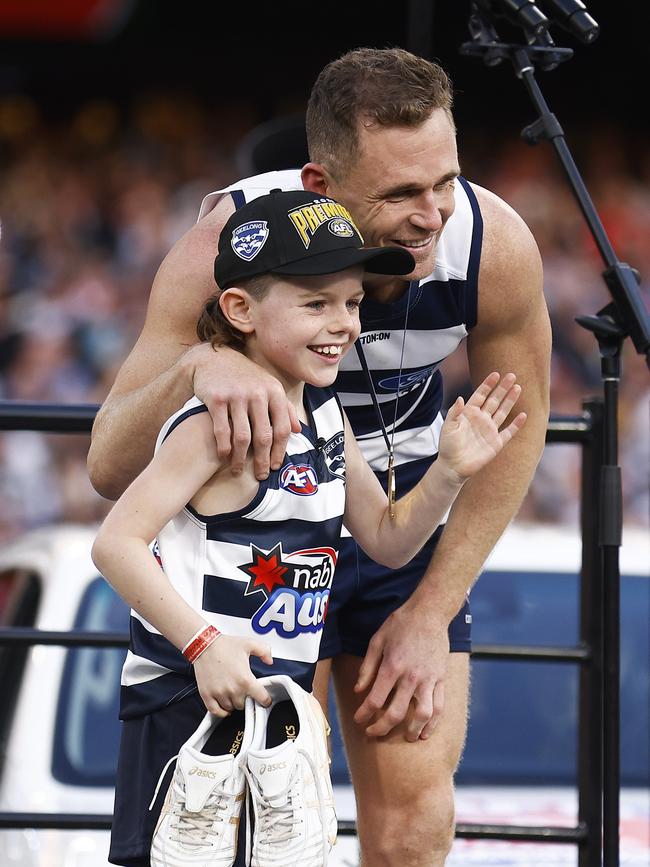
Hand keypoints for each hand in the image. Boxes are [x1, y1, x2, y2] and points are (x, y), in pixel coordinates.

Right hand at [190, 343, 300, 479]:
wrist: (214, 359)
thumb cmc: (246, 377)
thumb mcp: (269, 386)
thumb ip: (285, 408)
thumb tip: (298, 430)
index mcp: (274, 392)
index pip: (282, 429)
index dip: (280, 451)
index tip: (275, 467)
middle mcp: (257, 393)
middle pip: (264, 436)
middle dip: (262, 460)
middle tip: (260, 475)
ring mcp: (236, 396)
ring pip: (242, 437)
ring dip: (241, 459)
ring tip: (238, 470)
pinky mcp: (216, 399)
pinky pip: (222, 430)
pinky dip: (224, 447)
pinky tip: (224, 457)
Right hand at [192, 634, 273, 714]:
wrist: (205, 645)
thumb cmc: (225, 645)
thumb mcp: (250, 644)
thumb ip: (264, 651)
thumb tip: (270, 661)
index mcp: (245, 679)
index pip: (262, 698)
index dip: (266, 700)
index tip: (265, 700)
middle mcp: (233, 689)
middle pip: (244, 704)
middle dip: (245, 698)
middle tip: (243, 690)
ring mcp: (219, 694)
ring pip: (231, 708)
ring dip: (233, 703)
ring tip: (232, 692)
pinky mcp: (207, 695)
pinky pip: (216, 712)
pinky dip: (221, 712)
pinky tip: (224, 706)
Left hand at [353, 600, 449, 740]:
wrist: (429, 613)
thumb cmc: (400, 624)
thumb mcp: (377, 641)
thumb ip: (367, 667)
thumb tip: (358, 691)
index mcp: (392, 666)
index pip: (375, 700)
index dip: (364, 714)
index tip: (359, 720)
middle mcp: (410, 676)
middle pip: (395, 713)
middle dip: (381, 728)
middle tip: (373, 733)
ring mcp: (428, 679)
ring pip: (422, 715)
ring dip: (412, 731)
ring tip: (406, 738)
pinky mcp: (441, 679)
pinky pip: (440, 707)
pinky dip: (433, 723)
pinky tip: (426, 731)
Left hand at [437, 372, 526, 481]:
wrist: (453, 467)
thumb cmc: (447, 446)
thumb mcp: (448, 427)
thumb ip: (455, 412)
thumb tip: (461, 398)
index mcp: (469, 413)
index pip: (480, 395)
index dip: (488, 385)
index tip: (496, 374)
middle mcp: (481, 419)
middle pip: (494, 400)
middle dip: (503, 388)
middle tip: (512, 375)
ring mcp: (489, 430)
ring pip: (502, 412)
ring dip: (510, 400)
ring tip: (518, 388)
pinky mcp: (496, 443)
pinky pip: (509, 432)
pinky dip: (516, 424)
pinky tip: (523, 414)